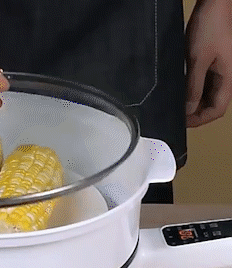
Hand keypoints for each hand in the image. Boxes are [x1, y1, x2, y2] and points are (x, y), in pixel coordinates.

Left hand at [185, 0, 231, 127]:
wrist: (215, 3)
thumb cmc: (210, 27)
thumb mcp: (197, 60)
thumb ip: (193, 87)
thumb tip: (188, 109)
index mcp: (228, 78)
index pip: (217, 110)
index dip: (199, 120)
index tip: (181, 122)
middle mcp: (226, 77)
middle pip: (212, 105)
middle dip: (195, 113)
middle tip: (175, 115)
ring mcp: (220, 70)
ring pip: (207, 95)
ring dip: (192, 102)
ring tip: (175, 105)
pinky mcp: (212, 63)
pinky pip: (203, 83)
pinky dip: (192, 90)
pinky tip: (179, 90)